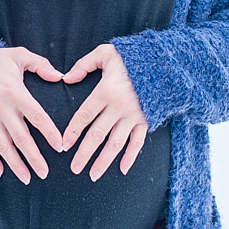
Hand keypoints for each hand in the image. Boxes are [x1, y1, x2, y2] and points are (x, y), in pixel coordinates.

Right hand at [0, 46, 64, 184]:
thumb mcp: (19, 55)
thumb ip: (40, 64)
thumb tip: (60, 76)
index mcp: (15, 93)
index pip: (37, 117)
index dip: (49, 133)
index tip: (60, 146)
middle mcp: (2, 109)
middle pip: (20, 138)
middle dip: (33, 157)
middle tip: (45, 172)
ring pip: (3, 146)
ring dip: (15, 164)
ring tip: (27, 178)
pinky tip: (1, 172)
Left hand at [61, 43, 149, 180]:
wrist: (164, 62)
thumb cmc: (132, 57)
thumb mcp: (106, 53)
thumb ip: (84, 64)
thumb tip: (67, 79)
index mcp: (106, 91)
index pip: (84, 115)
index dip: (73, 131)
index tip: (64, 145)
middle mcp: (119, 107)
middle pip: (97, 134)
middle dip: (84, 153)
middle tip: (74, 169)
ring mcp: (134, 116)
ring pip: (116, 143)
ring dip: (104, 161)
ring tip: (93, 175)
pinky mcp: (146, 120)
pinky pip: (138, 142)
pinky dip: (131, 157)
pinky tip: (123, 170)